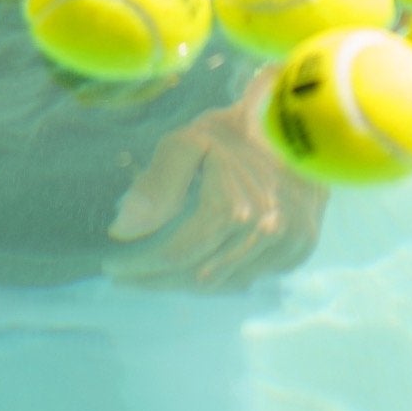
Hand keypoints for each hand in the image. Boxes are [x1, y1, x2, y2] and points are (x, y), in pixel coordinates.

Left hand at [104, 72, 325, 291]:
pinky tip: (193, 270)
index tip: (113, 267)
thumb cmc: (232, 134)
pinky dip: (217, 278)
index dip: (142, 264)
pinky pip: (248, 278)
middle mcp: (263, 233)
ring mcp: (285, 245)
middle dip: (156, 279)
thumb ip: (156, 186)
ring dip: (184, 283)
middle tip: (126, 276)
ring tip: (153, 274)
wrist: (294, 127)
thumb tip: (123, 229)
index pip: (177, 253)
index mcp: (232, 208)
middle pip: (198, 276)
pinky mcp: (298, 251)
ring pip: (223, 283)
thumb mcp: (186, 145)